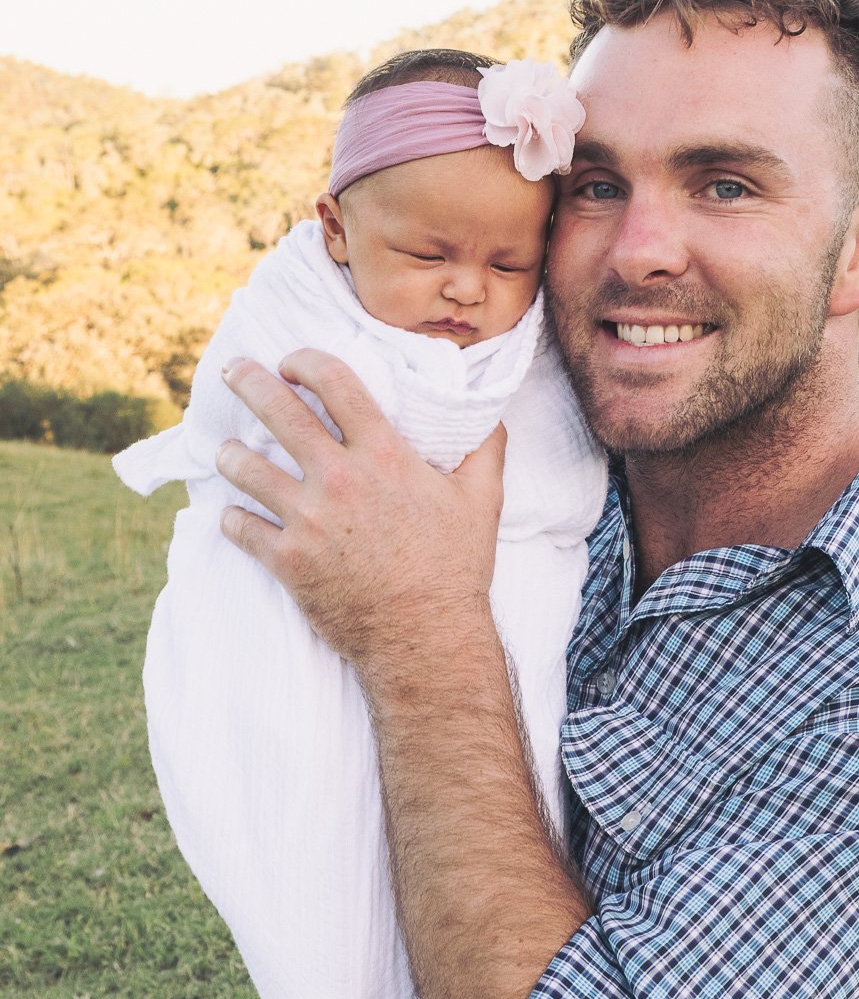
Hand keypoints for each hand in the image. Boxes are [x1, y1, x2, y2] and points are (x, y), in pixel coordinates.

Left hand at [215, 349, 505, 672]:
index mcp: (383, 454)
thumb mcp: (483, 499)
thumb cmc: (455, 567)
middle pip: (278, 411)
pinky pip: (241, 527)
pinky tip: (233, 514)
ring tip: (228, 450)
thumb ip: (485, 447)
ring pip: (245, 468)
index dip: (306, 360)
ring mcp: (308, 519)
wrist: (426, 638)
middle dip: (249, 382)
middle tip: (235, 372)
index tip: (293, 360)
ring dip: (231, 453)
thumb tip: (489, 412)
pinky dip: (233, 518)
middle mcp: (339, 478)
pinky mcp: (288, 560)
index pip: (334, 382)